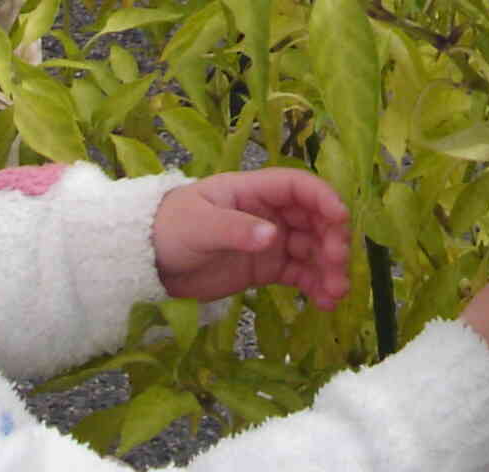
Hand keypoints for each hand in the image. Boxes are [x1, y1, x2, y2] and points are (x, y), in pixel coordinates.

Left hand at [153, 169, 351, 307]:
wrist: (148, 261)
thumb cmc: (171, 228)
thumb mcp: (200, 226)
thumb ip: (236, 230)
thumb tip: (273, 236)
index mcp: (254, 190)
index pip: (298, 187)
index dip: (323, 199)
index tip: (340, 220)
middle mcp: (268, 213)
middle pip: (312, 219)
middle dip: (331, 240)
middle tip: (337, 265)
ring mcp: (269, 241)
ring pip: (310, 249)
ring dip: (328, 268)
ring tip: (336, 293)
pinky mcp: (265, 268)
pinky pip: (298, 273)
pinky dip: (314, 286)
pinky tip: (324, 303)